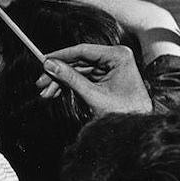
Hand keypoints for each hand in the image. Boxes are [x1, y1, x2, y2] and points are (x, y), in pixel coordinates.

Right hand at [37, 44, 151, 114]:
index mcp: (118, 56)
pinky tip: (55, 93)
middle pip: (78, 61)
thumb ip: (70, 78)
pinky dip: (69, 85)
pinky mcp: (106, 77)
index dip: (60, 56)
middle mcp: (115, 58)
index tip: (43, 60)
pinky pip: (82, 77)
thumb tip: (50, 65)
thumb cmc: (126, 113)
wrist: (139, 130)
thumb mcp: (93, 95)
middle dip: (58, 73)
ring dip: (61, 82)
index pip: (83, 50)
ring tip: (46, 93)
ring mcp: (110, 67)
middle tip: (41, 82)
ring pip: (78, 70)